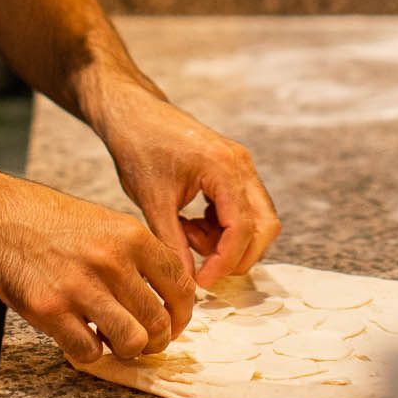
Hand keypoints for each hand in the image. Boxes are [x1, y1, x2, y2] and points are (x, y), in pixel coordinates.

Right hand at [0, 174, 193, 366]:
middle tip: (145, 341)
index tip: (175, 322)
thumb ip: (138, 256)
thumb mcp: (107, 223)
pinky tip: (83, 337)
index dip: (183, 314)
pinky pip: (89, 351)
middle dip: (157, 340)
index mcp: (132, 236)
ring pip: (132, 341)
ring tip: (115, 341)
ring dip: (127, 350)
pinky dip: (91, 352)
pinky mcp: (50, 310)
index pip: (181, 285)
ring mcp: (80, 286)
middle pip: (159, 321)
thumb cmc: (52, 221)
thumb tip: (166, 294)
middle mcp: (111, 261)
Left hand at [95, 89, 283, 288]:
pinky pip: (242, 208)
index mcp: (224, 168)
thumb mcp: (153, 201)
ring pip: (257, 219)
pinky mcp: (232, 168)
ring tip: (186, 235)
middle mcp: (241, 164)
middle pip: (264, 226)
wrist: (133, 113)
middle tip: (203, 269)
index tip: (202, 281)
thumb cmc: (139, 148)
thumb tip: (188, 283)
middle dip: (238, 255)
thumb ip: (172, 243)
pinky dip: (223, 227)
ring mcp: (240, 164)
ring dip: (229, 240)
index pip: (242, 228)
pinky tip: (189, 225)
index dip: (226, 262)